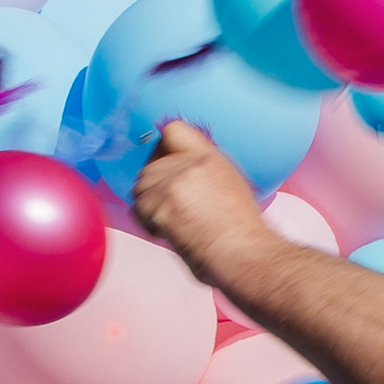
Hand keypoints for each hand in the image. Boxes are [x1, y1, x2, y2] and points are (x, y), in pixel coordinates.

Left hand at [132, 118, 275, 291]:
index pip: (172, 130)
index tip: (164, 169)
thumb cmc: (241, 232)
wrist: (244, 253)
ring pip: (141, 187)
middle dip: (154, 190)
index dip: (162, 150)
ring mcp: (175, 181)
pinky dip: (148, 224)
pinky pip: (139, 210)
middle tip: (171, 212)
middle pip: (150, 166)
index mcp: (210, 157)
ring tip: (174, 224)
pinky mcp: (162, 202)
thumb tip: (179, 174)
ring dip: (150, 207)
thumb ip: (202, 172)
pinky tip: (170, 233)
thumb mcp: (230, 185)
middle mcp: (191, 162)